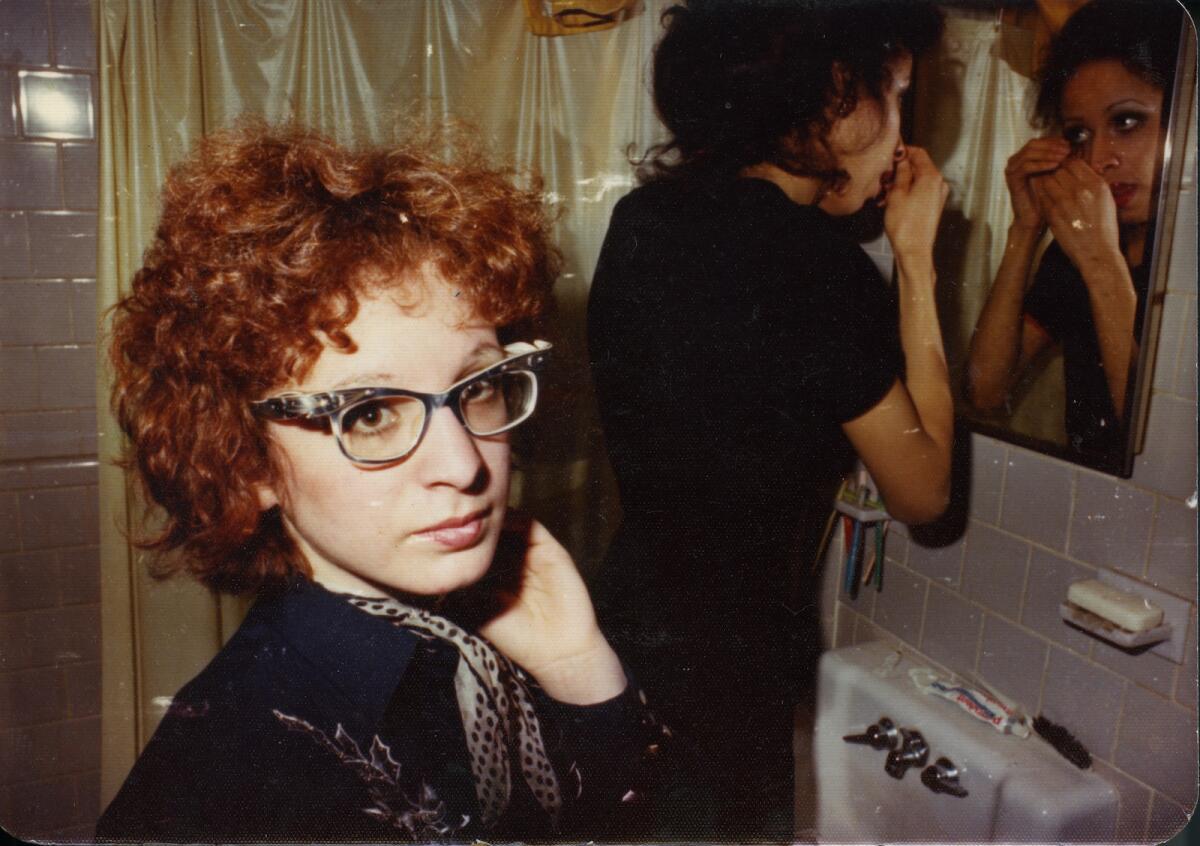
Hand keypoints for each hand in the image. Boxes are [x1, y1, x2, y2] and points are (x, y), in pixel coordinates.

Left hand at [453, 514, 624, 703]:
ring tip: (474, 512)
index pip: (478, 547)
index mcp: (497, 575)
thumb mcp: (479, 613)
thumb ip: (461, 591)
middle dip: (476, 522)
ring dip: (494, 517)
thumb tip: (437, 571)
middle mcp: (515, 561)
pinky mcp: (552, 552)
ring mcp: (533, 555)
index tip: (440, 529)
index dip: (462, 537)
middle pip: (493, 532)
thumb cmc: (516, 638)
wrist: (556, 652)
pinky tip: (498, 521)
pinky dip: (516, 519)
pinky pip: (533, 527)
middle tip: (454, 513)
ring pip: (511, 525)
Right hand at [884, 146, 949, 264]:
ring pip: (916, 180)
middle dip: (899, 170)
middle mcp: (938, 184)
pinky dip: (906, 192)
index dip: (903, 151)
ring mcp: (937, 195)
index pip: (919, 153)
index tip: (889, 154)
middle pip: (918, 167)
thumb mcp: (897, 194)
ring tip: (883, 194)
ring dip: (900, 183)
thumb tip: (901, 158)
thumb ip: (901, 172)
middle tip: (883, 178)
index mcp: (931, 177)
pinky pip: (919, 192)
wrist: (914, 251)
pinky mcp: (933, 206)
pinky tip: (891, 202)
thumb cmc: (905, 225)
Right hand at [1004, 138, 1070, 231]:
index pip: (1040, 141)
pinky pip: (1026, 166)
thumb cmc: (1046, 198)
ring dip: (1048, 153)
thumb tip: (1072, 146)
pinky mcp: (1012, 179)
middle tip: (1067, 149)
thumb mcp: (1055, 175)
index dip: (1055, 140)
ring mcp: (1012, 170)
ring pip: (1029, 152)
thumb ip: (1058, 161)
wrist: (1034, 219)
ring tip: (1063, 157)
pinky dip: (1041, 164)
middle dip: (1052, 145)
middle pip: (1033, 143)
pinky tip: (1054, 166)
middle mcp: (1016, 161)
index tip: (1070, 144)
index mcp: (1025, 158)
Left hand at [1029, 157, 1122, 275]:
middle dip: (1056, 174)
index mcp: (1096, 184)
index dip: (1067, 166)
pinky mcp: (1053, 213)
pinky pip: (1042, 196)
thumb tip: (1078, 171)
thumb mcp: (1105, 199)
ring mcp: (1065, 201)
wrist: (1097, 251)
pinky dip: (1043, 197)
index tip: (1064, 172)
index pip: (1074, 163)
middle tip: (1055, 182)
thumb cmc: (1103, 227)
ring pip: (1047, 181)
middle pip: (1059, 170)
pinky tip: (1048, 203)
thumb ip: (1092, 183)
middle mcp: (1081, 190)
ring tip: (1051, 192)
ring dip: (1047, 184)